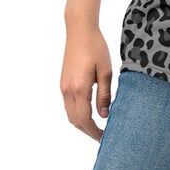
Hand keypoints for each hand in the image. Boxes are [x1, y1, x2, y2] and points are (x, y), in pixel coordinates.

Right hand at [61, 26, 114, 141]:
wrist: (79, 30)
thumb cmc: (96, 47)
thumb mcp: (106, 72)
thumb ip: (104, 95)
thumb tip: (104, 115)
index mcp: (79, 88)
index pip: (85, 119)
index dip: (94, 132)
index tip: (105, 138)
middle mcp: (67, 90)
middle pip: (74, 120)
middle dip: (88, 131)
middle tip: (102, 137)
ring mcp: (63, 86)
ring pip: (70, 114)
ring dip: (82, 123)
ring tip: (97, 128)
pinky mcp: (63, 82)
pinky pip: (68, 105)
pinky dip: (77, 113)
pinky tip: (89, 113)